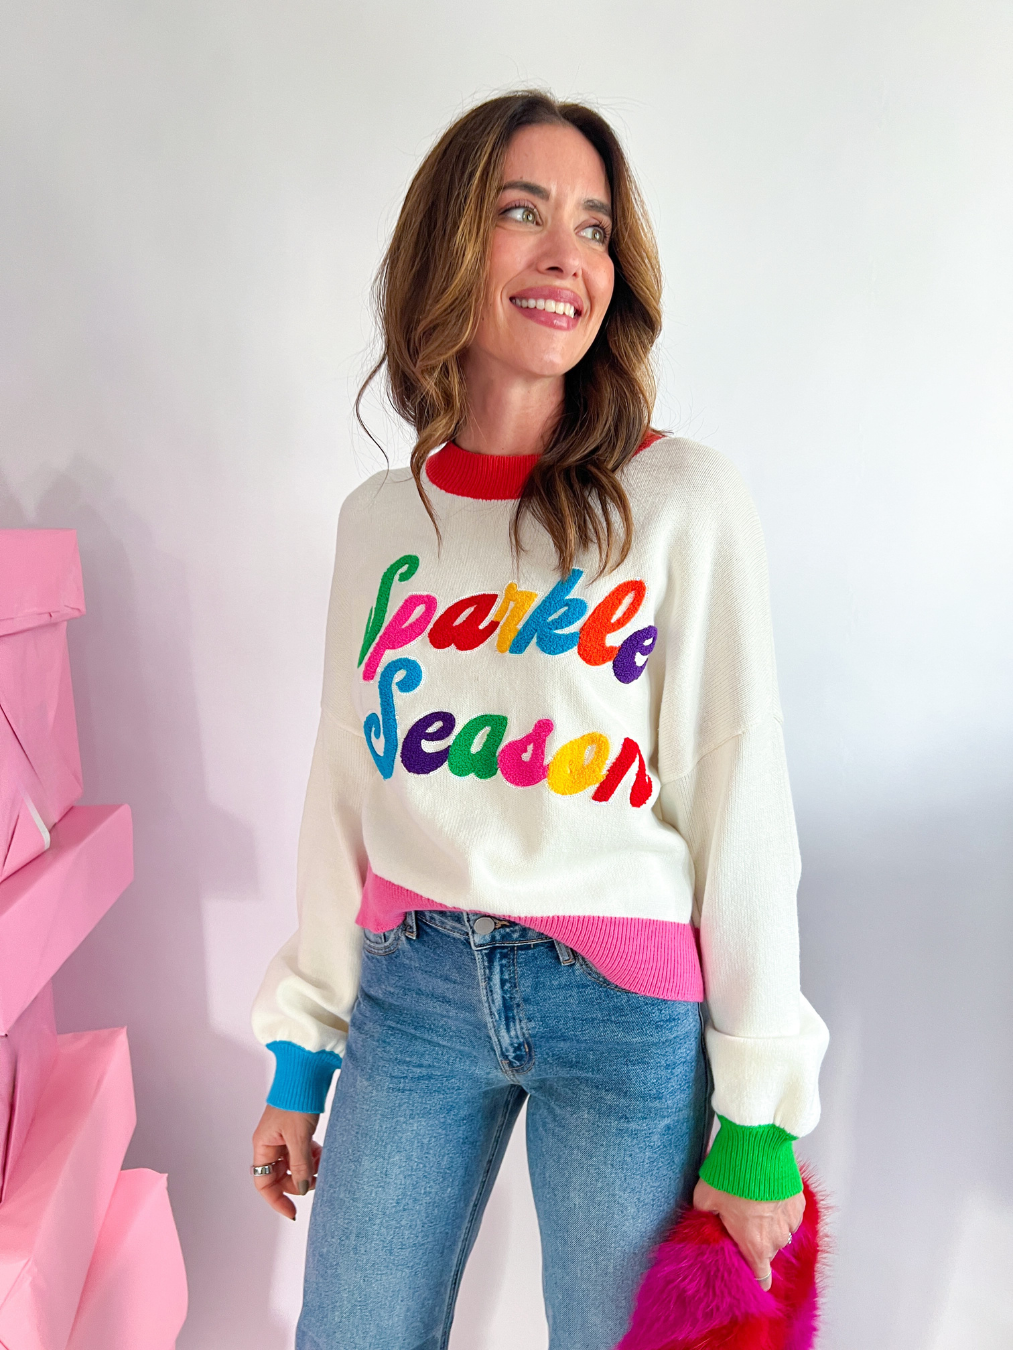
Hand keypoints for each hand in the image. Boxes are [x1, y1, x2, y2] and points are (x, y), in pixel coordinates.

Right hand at [252, 1105, 321, 1219]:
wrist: (306, 1072)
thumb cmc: (296, 1101)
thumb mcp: (299, 1137)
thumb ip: (300, 1166)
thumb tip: (302, 1190)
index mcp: (263, 1145)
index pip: (263, 1183)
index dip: (276, 1200)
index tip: (293, 1211)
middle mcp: (270, 1143)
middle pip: (279, 1176)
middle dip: (297, 1182)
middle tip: (315, 1180)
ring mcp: (284, 1137)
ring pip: (294, 1164)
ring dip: (308, 1169)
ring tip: (323, 1165)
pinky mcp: (297, 1130)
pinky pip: (302, 1152)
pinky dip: (312, 1157)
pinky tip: (323, 1155)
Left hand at [693, 1177, 803, 1289]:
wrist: (757, 1147)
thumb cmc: (728, 1175)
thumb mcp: (704, 1199)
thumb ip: (705, 1218)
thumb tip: (703, 1222)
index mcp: (754, 1246)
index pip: (761, 1278)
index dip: (754, 1277)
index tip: (747, 1269)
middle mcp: (777, 1239)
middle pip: (768, 1252)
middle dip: (756, 1242)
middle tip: (741, 1221)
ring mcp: (791, 1221)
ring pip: (780, 1233)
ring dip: (769, 1224)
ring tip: (753, 1203)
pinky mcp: (799, 1203)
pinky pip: (789, 1215)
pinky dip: (780, 1209)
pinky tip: (766, 1193)